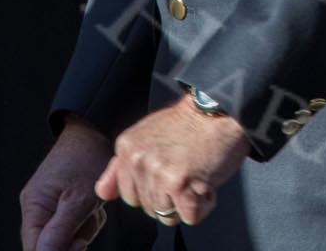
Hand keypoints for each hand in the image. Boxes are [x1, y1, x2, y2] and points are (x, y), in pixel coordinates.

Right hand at [20, 118, 111, 250]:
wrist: (95, 131)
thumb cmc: (87, 160)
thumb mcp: (78, 199)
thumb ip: (59, 232)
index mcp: (33, 207)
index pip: (34, 250)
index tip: (80, 244)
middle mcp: (34, 208)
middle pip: (49, 246)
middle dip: (73, 240)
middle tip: (89, 218)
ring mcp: (46, 205)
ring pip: (63, 238)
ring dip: (83, 229)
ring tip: (93, 208)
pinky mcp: (59, 202)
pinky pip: (70, 226)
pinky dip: (85, 220)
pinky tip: (93, 206)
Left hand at [95, 93, 249, 226]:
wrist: (223, 109)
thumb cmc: (192, 124)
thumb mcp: (147, 136)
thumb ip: (120, 167)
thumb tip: (102, 194)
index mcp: (127, 148)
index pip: (129, 195)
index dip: (154, 188)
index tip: (170, 166)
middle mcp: (138, 160)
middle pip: (148, 208)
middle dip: (170, 195)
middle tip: (186, 166)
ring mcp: (158, 172)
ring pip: (168, 215)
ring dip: (188, 200)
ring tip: (197, 171)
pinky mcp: (181, 183)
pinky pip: (191, 217)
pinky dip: (205, 203)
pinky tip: (207, 178)